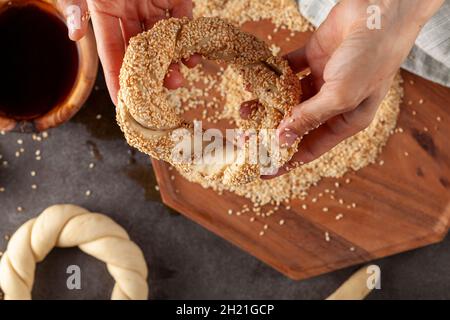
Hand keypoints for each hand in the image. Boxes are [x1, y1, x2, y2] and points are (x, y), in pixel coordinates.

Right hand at [57, 0, 199, 104]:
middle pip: (142, 52)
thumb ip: (79, 9)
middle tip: (162, 90)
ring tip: (180, 77)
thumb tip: (74, 36)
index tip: (123, 104)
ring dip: (173, 61)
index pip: (111, 54)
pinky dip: (190, 39)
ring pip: (165, 42)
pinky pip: (184, 22)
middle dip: (153, 74)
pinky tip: (194, 55)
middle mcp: (131, 14)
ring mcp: (155, 6)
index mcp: (107, 14)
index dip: (117, 79)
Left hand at [259, 0, 442, 177]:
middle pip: (296, 124)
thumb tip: (281, 141)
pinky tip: (255, 84)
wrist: (380, 11)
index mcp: (346, 120)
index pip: (311, 148)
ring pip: (289, 98)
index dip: (287, 161)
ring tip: (244, 112)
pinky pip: (288, 70)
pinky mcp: (314, 57)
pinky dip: (272, 76)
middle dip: (271, 132)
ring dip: (267, 105)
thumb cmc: (370, 59)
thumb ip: (309, 118)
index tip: (264, 171)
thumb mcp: (340, 96)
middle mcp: (333, 102)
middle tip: (246, 138)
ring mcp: (323, 79)